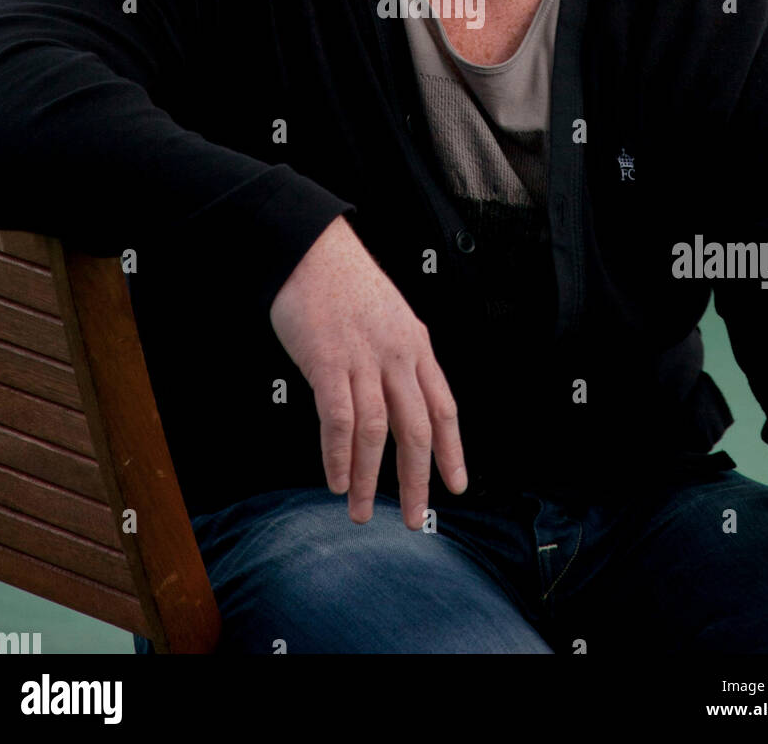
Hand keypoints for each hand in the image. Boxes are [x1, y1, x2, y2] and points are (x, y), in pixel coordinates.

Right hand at [269, 215, 467, 528]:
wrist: (310, 247)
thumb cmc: (344, 282)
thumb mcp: (389, 316)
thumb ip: (398, 356)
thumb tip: (399, 400)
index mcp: (416, 344)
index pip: (444, 406)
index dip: (452, 449)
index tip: (457, 485)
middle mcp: (397, 354)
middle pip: (416, 428)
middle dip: (418, 480)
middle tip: (417, 520)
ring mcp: (363, 358)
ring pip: (376, 432)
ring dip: (370, 479)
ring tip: (362, 511)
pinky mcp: (328, 361)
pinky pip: (339, 419)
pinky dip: (338, 455)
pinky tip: (336, 479)